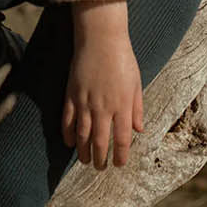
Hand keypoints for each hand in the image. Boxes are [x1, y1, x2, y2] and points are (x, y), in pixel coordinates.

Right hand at [62, 0, 143, 168]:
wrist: (101, 39)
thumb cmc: (122, 58)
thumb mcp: (136, 83)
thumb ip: (137, 108)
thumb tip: (139, 130)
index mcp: (122, 105)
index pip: (122, 139)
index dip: (120, 155)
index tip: (119, 164)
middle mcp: (104, 107)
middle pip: (100, 142)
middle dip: (100, 159)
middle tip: (100, 168)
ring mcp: (85, 102)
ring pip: (82, 136)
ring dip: (83, 152)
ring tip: (84, 161)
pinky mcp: (71, 95)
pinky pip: (68, 121)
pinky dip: (68, 135)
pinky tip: (70, 143)